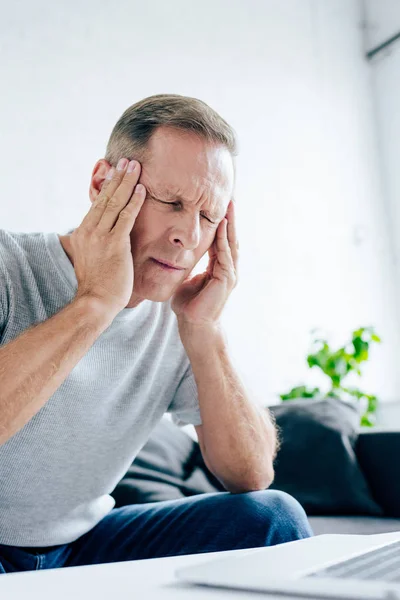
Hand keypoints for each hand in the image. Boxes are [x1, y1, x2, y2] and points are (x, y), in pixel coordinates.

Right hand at [72, 158, 145, 315]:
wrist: (95, 302)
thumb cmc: (96, 285)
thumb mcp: (89, 259)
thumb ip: (92, 245)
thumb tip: (92, 239)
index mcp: (82, 233)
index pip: (97, 204)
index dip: (108, 186)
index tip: (116, 172)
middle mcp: (89, 231)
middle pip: (105, 198)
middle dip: (118, 177)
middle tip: (128, 160)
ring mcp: (101, 237)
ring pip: (115, 203)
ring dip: (126, 182)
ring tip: (135, 166)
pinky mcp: (115, 244)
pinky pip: (126, 218)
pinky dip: (134, 202)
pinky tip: (142, 189)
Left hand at [171, 200, 238, 328]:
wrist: (194, 325)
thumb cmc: (188, 306)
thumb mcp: (185, 279)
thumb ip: (185, 266)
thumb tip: (174, 256)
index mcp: (218, 268)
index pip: (220, 240)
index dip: (220, 224)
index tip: (217, 206)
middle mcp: (227, 269)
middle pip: (230, 238)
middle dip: (230, 218)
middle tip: (229, 198)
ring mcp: (229, 274)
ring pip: (230, 243)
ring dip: (230, 224)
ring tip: (229, 206)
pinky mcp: (226, 279)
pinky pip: (225, 254)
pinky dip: (223, 239)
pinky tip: (222, 225)